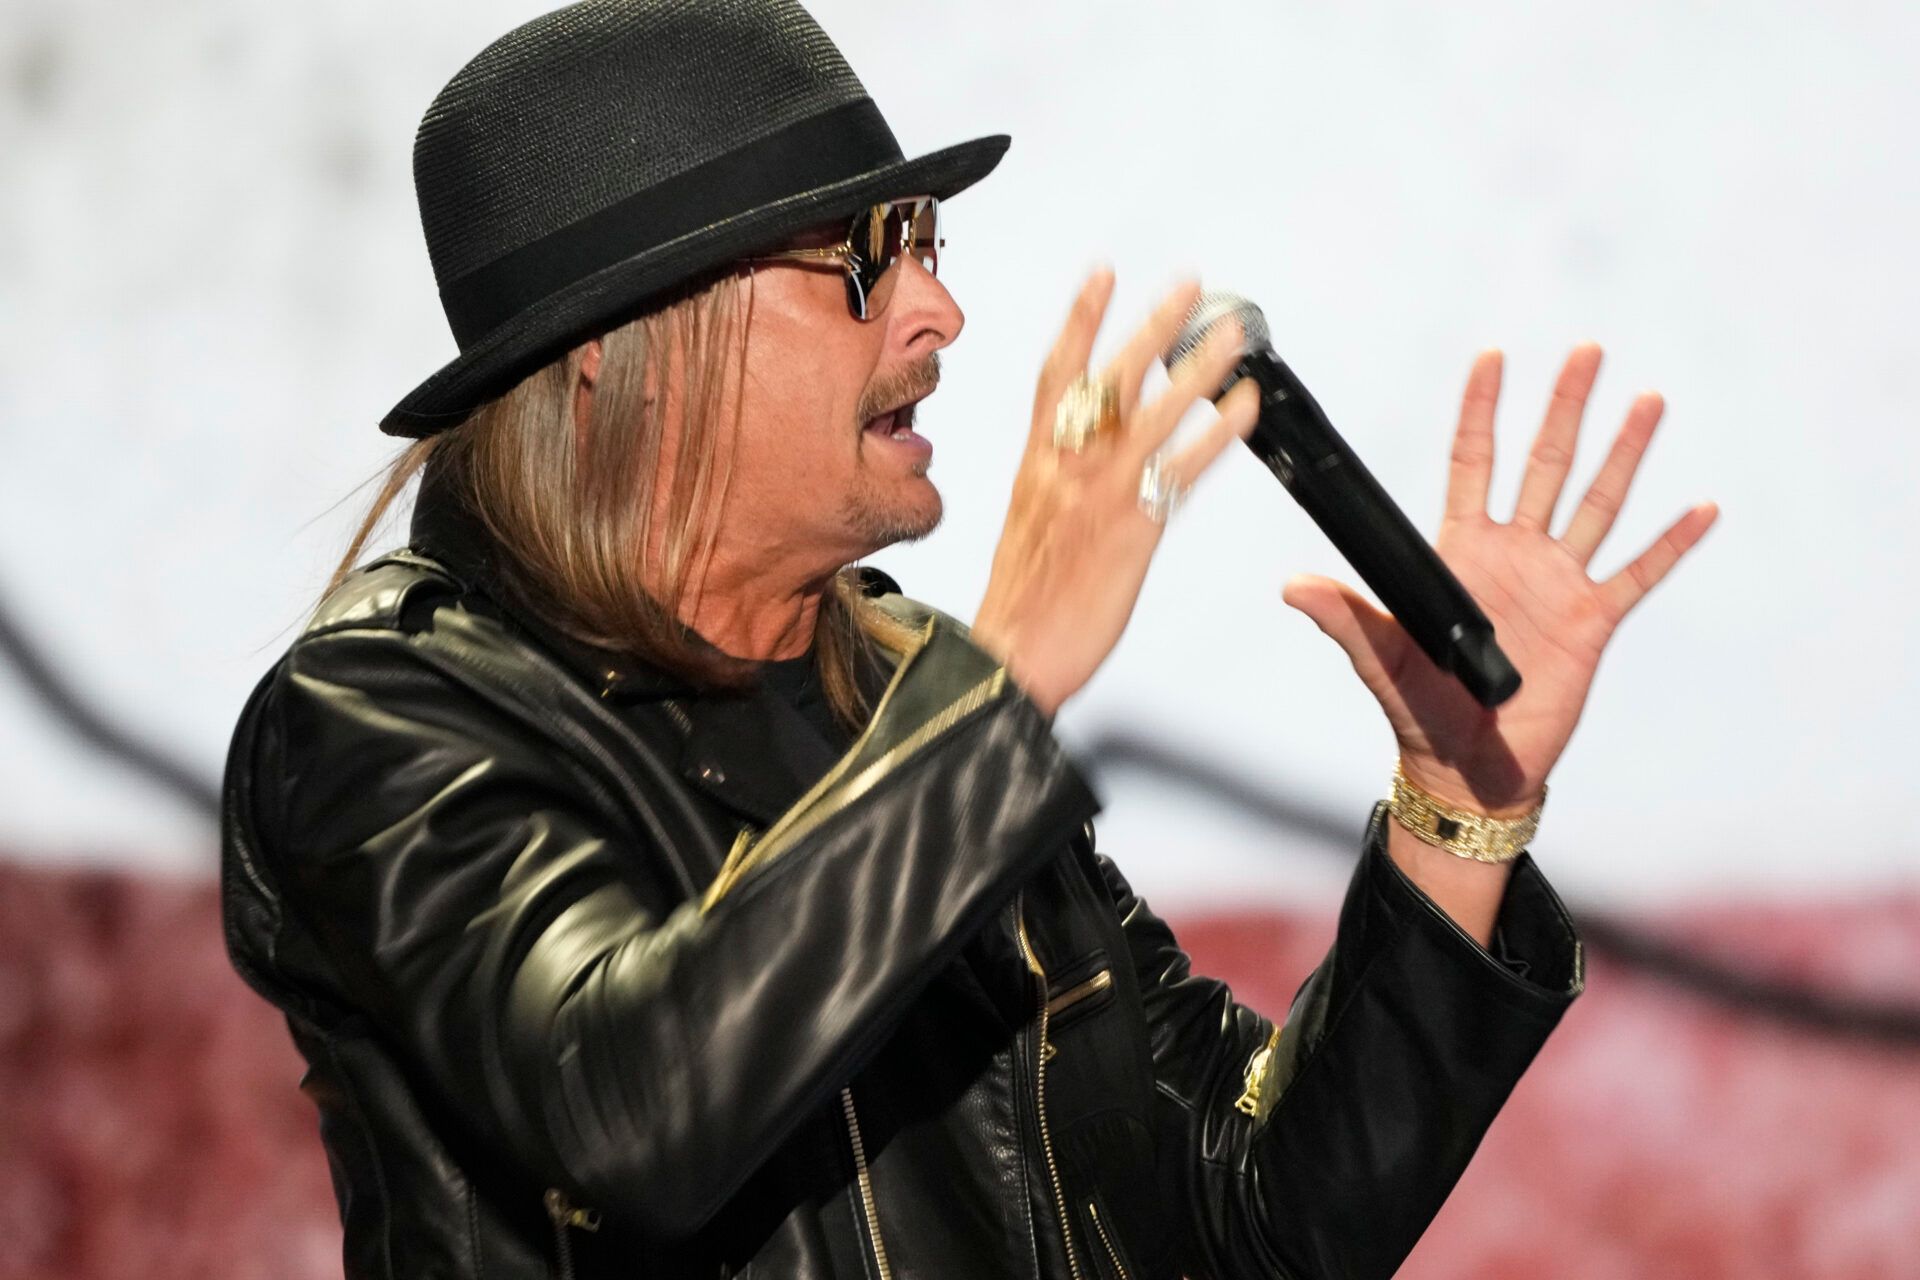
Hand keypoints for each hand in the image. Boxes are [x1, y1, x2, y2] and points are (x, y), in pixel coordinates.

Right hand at [973, 270, 1261, 716]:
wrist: (1007, 658)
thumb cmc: (1019, 607)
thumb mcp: (1028, 527)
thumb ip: (1059, 484)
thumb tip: (1084, 462)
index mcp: (1036, 466)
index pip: (1056, 375)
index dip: (1080, 321)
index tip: (1102, 276)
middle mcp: (1066, 469)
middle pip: (1110, 377)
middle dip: (1150, 324)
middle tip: (1187, 285)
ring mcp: (1100, 494)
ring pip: (1153, 413)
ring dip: (1198, 367)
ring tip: (1233, 335)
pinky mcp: (1132, 527)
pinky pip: (1182, 469)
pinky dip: (1217, 435)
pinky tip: (1243, 408)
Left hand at [1283, 343, 1719, 814]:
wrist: (1468, 768)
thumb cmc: (1417, 710)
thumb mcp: (1378, 659)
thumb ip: (1343, 617)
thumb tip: (1292, 585)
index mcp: (1461, 552)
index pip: (1474, 463)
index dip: (1482, 411)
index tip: (1494, 356)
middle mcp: (1514, 554)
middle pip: (1545, 464)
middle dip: (1564, 407)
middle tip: (1587, 349)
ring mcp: (1557, 584)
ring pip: (1597, 504)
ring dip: (1624, 453)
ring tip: (1648, 400)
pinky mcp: (1592, 623)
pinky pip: (1637, 575)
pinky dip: (1670, 543)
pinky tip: (1702, 507)